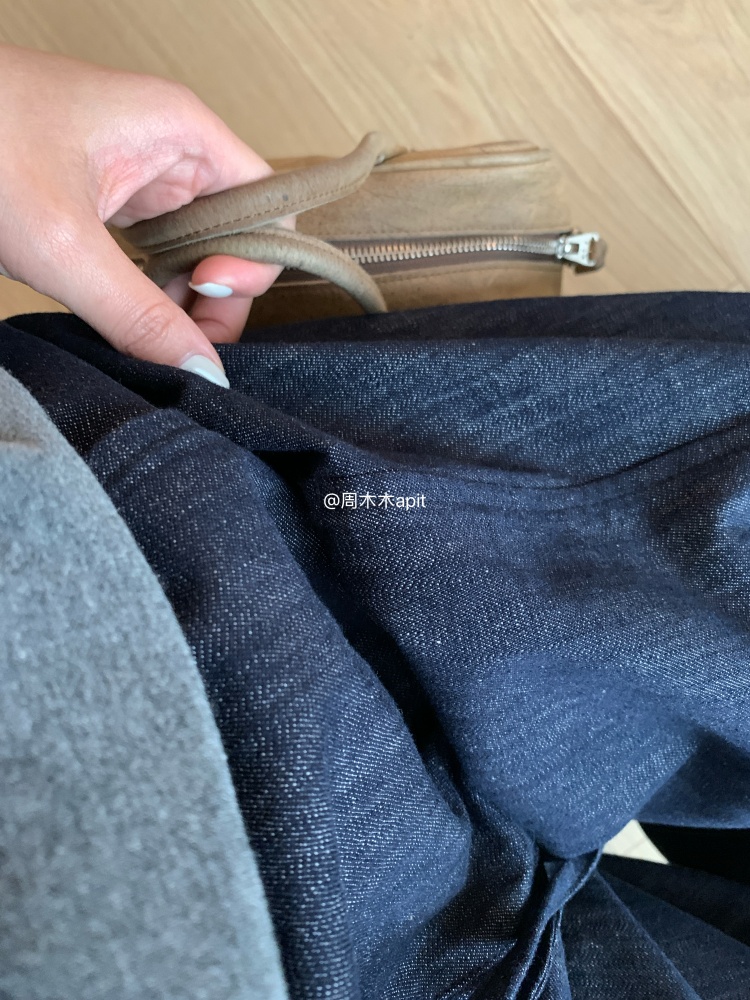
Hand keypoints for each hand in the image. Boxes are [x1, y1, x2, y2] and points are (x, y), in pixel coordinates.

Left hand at [0, 44, 292, 386]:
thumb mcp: (64, 244)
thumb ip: (140, 316)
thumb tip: (202, 373)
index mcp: (183, 132)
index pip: (270, 205)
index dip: (255, 261)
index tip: (205, 292)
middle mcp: (173, 151)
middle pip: (239, 235)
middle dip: (218, 293)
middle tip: (180, 334)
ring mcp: (142, 175)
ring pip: (198, 250)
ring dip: (181, 297)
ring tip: (140, 324)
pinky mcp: (110, 200)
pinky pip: (157, 252)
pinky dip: (149, 289)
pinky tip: (122, 309)